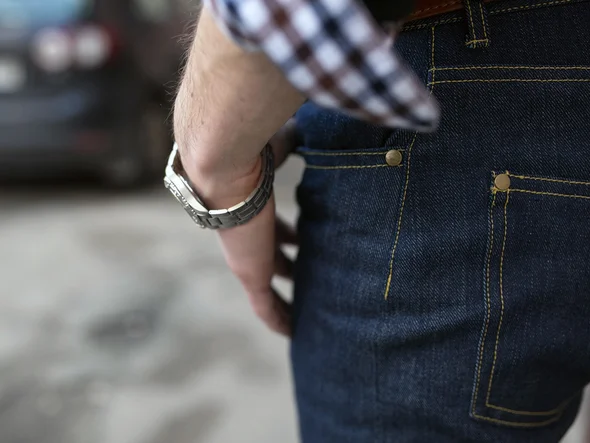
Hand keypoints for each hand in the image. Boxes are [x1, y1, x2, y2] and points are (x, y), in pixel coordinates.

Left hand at [215, 120, 298, 335]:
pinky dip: (279, 319)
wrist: (223, 161)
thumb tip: (314, 120)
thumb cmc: (251, 147)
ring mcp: (246, 256)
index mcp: (251, 206)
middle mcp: (245, 234)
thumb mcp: (281, 143)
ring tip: (305, 307)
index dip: (285, 233)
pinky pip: (266, 306)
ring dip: (283, 293)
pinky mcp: (249, 274)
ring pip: (266, 282)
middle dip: (285, 262)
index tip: (300, 238)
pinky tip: (292, 332)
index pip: (269, 224)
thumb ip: (295, 136)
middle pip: (268, 255)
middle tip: (305, 273)